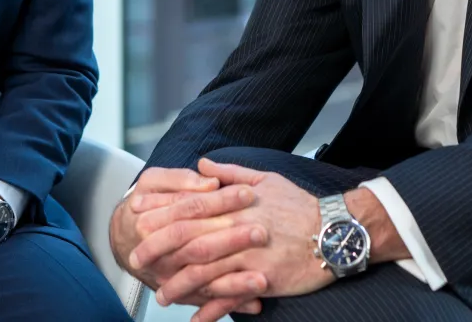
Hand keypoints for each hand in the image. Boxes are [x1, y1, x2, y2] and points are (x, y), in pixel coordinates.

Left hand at [135, 159, 333, 319]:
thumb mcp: (266, 179)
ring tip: (160, 295)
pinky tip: (196, 320)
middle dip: (158, 249)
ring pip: (204, 271)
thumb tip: (203, 165)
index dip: (161, 213)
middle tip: (136, 259)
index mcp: (235, 203)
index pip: (189, 207)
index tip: (138, 217)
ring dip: (178, 285)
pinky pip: (231, 297)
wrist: (336, 231)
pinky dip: (212, 310)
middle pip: (188, 239)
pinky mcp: (263, 279)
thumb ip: (230, 174)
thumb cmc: (301, 205)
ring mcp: (249, 256)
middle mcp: (237, 228)